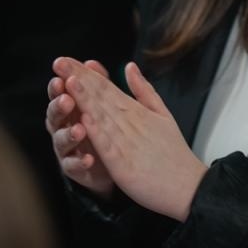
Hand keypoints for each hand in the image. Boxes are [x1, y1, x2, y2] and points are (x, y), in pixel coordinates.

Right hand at [47, 57, 113, 196]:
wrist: (113, 163)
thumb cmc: (104, 127)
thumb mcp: (105, 104)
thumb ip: (98, 83)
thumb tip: (91, 62)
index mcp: (69, 108)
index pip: (59, 93)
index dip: (57, 86)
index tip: (61, 77)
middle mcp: (62, 127)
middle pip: (54, 115)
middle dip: (58, 106)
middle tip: (67, 99)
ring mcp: (66, 149)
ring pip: (61, 140)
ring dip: (68, 134)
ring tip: (79, 129)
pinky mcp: (74, 169)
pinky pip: (73, 166)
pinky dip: (80, 162)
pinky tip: (89, 158)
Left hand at [62, 60, 207, 221]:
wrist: (188, 186)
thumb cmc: (174, 154)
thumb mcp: (163, 114)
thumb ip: (144, 91)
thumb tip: (129, 67)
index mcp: (137, 110)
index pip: (106, 87)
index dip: (85, 73)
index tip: (66, 61)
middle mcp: (131, 122)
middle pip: (100, 96)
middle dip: (78, 78)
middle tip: (59, 62)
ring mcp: (127, 141)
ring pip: (102, 116)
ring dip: (84, 99)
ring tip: (67, 81)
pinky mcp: (123, 163)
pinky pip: (107, 145)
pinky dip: (96, 131)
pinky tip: (83, 118)